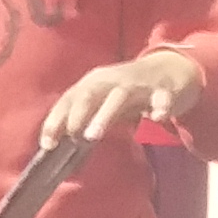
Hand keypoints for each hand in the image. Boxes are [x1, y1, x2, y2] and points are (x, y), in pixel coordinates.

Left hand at [36, 49, 200, 150]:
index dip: (55, 121)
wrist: (170, 68)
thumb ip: (83, 123)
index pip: (68, 100)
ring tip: (93, 136)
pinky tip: (156, 118)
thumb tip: (58, 149)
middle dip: (77, 114)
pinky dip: (159, 107)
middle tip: (70, 135)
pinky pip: (161, 98)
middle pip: (88, 93)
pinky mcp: (163, 89)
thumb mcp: (101, 103)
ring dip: (103, 115)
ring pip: (118, 96)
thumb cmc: (127, 93)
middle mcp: (111, 80)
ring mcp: (137, 83)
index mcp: (92, 83)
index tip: (47, 144)